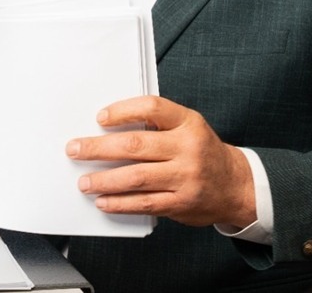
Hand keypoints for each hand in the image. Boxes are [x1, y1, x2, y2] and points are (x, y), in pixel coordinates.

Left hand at [65, 95, 255, 227]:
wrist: (236, 185)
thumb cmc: (203, 152)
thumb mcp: (189, 127)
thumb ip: (158, 124)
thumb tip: (109, 128)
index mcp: (189, 123)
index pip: (152, 108)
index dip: (123, 111)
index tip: (100, 118)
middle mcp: (188, 148)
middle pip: (136, 145)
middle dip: (99, 148)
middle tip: (75, 149)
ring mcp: (185, 178)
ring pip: (137, 177)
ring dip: (104, 180)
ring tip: (84, 181)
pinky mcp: (181, 203)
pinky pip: (144, 203)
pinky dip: (120, 203)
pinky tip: (104, 201)